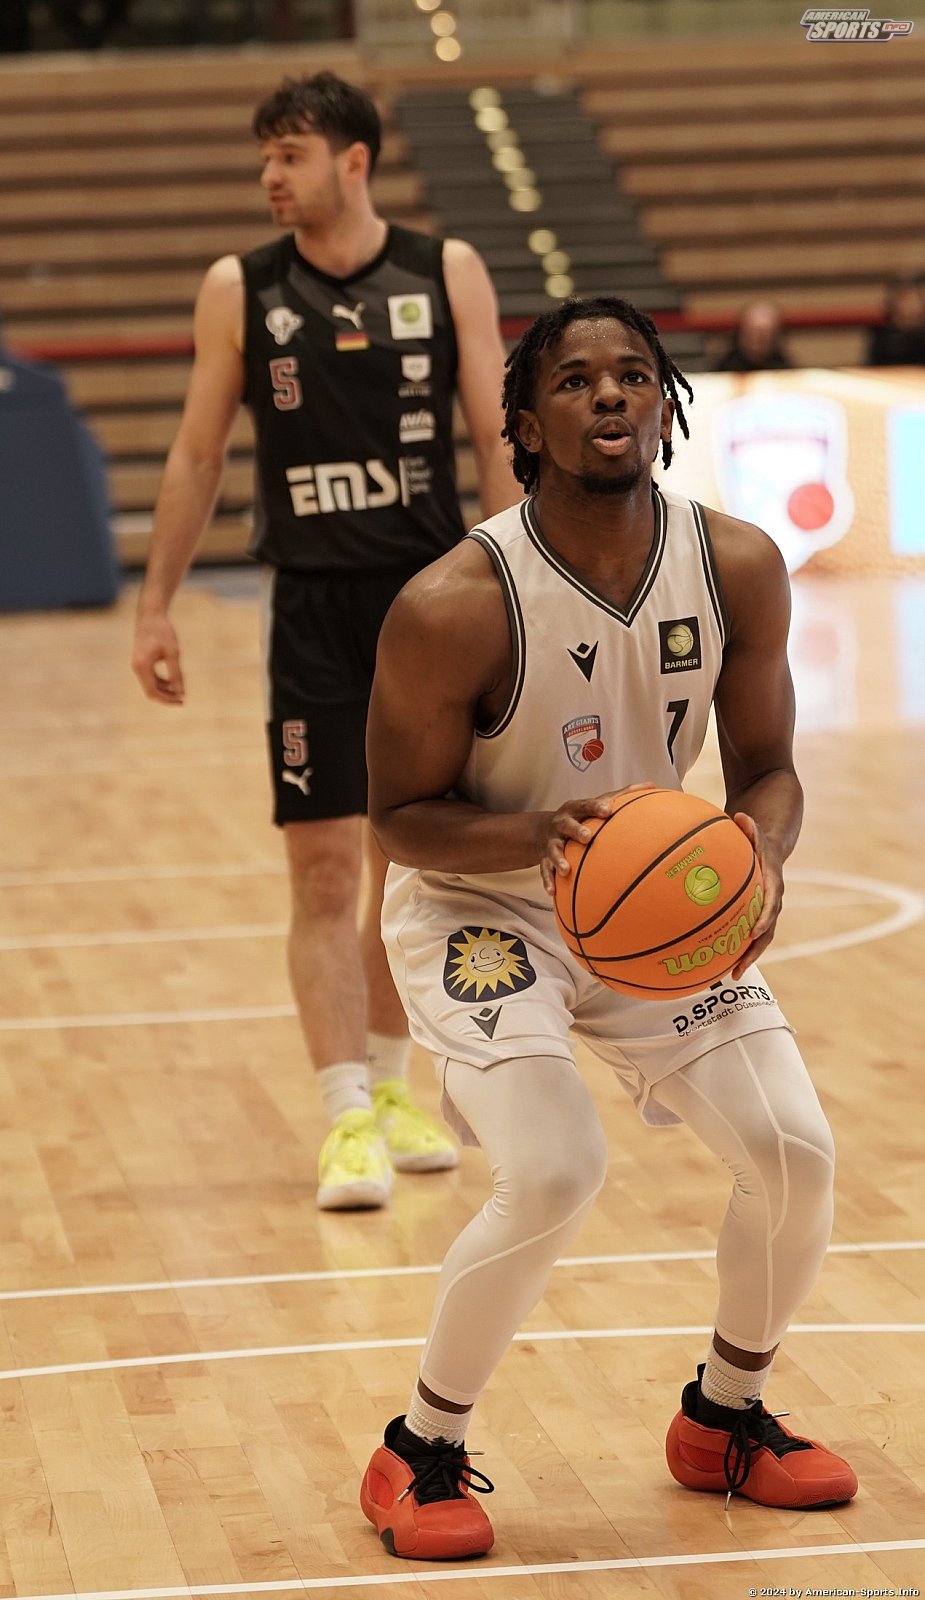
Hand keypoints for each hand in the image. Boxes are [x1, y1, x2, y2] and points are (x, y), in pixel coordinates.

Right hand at [132, 612, 184, 703]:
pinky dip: (161, 682)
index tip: (181, 701)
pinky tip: (173, 682)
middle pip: (151, 691)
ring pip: (150, 685)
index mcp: (142, 667)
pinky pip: (150, 678)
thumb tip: (180, 692)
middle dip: (166, 697)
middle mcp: (137, 668)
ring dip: (165, 690)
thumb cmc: (163, 631)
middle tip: (182, 700)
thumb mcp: (173, 653)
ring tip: (180, 692)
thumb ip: (176, 673)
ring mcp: (138, 665)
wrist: (151, 615)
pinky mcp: (141, 662)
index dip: (167, 700)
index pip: (153, 692)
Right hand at [537, 783, 654, 896]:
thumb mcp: (594, 804)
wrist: (541, 830)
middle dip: (576, 831)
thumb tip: (651, 785)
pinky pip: (545, 870)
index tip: (607, 810)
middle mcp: (561, 824)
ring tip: (566, 870)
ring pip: (553, 850)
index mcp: (575, 809)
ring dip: (559, 859)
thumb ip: (622, 795)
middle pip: (567, 825)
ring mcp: (551, 841)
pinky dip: (548, 880)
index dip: (595, 807)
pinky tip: (553, 891)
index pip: (585, 805)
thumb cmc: (578, 817)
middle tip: (587, 837)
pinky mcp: (545, 858)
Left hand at [731, 810, 783, 976]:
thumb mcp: (755, 829)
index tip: (754, 933)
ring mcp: (764, 909)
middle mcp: (771, 900)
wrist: (772, 843)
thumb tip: (741, 816)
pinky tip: (716, 961)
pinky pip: (747, 932)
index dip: (764, 919)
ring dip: (747, 956)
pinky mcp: (755, 912)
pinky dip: (736, 946)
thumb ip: (750, 826)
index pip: (771, 903)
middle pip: (766, 930)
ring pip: (759, 937)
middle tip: (739, 967)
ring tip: (730, 975)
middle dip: (755, 950)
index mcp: (772, 882)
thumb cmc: (758, 836)